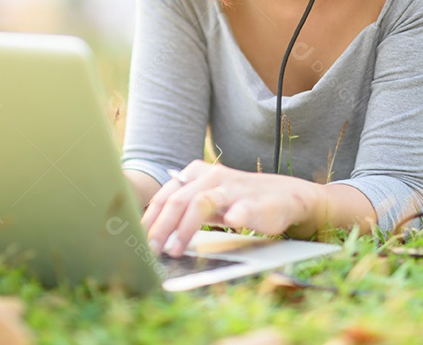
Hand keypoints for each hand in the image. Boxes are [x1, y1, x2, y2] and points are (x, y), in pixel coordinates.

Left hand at [142, 160, 320, 257]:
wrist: (285, 197)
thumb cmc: (240, 200)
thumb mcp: (208, 198)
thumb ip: (184, 206)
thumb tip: (151, 231)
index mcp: (197, 173)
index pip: (166, 195)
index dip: (149, 219)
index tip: (137, 239)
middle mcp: (213, 177)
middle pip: (179, 200)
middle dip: (161, 227)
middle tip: (151, 250)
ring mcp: (234, 189)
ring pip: (202, 203)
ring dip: (185, 228)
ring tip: (175, 250)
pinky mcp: (254, 203)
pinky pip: (240, 209)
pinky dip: (232, 217)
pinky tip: (225, 226)